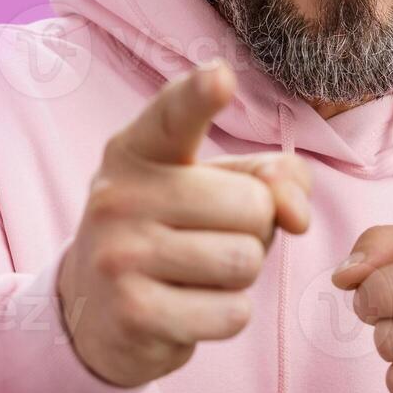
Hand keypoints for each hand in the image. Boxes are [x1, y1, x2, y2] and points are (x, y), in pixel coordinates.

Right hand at [59, 62, 312, 387]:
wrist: (95, 314)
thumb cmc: (173, 234)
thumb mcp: (215, 189)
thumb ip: (271, 178)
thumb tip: (297, 214)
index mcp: (137, 151)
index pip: (172, 115)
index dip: (199, 96)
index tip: (220, 76)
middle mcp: (117, 195)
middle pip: (251, 206)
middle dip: (254, 230)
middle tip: (209, 240)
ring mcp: (118, 256)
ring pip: (245, 260)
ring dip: (240, 275)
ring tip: (197, 274)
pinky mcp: (132, 314)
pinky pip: (232, 313)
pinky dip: (226, 316)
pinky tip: (187, 310)